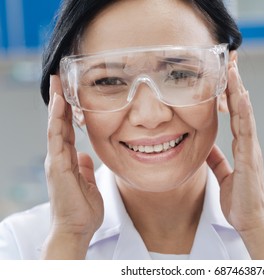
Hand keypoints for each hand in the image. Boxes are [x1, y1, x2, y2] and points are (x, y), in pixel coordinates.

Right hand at [42, 75, 103, 258]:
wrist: (76, 229)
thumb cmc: (82, 210)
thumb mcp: (88, 183)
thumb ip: (85, 168)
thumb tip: (85, 155)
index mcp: (67, 161)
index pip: (65, 130)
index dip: (67, 111)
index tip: (69, 93)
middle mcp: (59, 158)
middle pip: (58, 124)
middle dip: (59, 101)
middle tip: (58, 79)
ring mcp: (56, 161)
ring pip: (55, 126)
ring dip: (56, 104)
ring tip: (57, 83)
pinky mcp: (57, 166)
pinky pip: (56, 138)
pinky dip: (57, 119)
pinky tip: (59, 104)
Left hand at [207, 60, 263, 258]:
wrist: (251, 222)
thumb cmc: (239, 200)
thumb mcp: (223, 174)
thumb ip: (216, 159)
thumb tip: (205, 146)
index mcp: (241, 146)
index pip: (235, 113)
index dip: (230, 93)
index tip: (224, 73)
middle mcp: (248, 143)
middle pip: (242, 107)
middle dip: (235, 83)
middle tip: (231, 60)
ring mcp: (251, 149)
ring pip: (245, 114)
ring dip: (239, 90)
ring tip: (233, 69)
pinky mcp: (250, 158)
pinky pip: (246, 130)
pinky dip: (244, 112)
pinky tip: (241, 96)